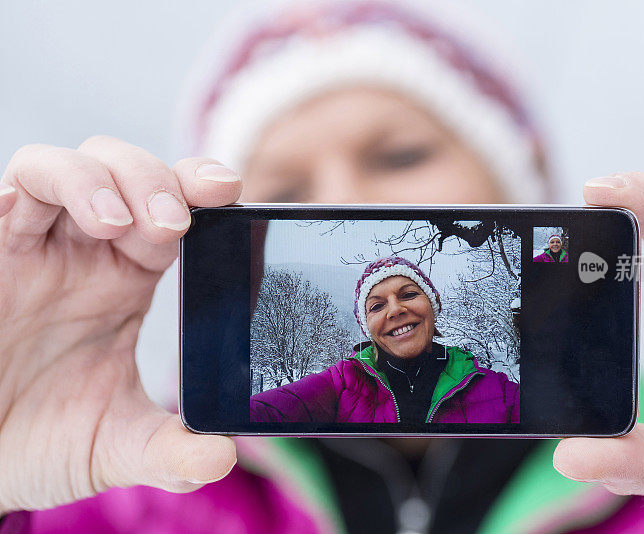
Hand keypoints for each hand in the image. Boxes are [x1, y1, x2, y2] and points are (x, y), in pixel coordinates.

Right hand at [0, 137, 240, 513]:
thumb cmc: (37, 440)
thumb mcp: (113, 446)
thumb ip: (167, 452)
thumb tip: (221, 458)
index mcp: (127, 278)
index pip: (174, 211)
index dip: (200, 189)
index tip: (229, 192)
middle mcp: (84, 251)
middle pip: (129, 172)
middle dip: (158, 181)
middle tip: (174, 224)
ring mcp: (32, 244)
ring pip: (69, 165)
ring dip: (105, 178)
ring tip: (122, 224)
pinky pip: (12, 188)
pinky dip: (49, 185)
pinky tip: (83, 220)